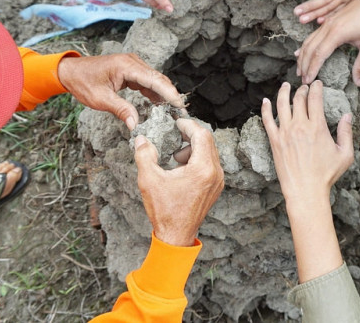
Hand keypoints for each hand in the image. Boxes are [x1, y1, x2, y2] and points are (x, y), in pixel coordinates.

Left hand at [57, 53, 184, 129]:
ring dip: (163, 94)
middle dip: (170, 95)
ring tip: (173, 111)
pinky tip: (160, 105)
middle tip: (181, 112)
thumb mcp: (101, 99)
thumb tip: (136, 125)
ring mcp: (132, 65)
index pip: (154, 80)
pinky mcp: (130, 70)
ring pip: (154, 80)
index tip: (179, 106)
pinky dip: (154, 93)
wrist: (70, 72)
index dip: (169, 93)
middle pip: (158, 79)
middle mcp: (132, 62)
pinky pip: (146, 81)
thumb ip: (121, 110)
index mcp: (126, 66)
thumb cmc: (82, 82)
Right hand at [134, 118, 223, 245]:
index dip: (188, 125)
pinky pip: (210, 163)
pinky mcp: (215, 187)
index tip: (175, 123)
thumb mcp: (148, 179)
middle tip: (174, 134)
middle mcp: (215, 173)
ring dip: (193, 147)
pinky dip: (197, 159)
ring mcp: (218, 181)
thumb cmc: (164, 210)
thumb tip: (141, 138)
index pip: (202, 134)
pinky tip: (181, 168)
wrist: (176, 235)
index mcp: (203, 169)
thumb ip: (144, 154)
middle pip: (208, 141)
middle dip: (190, 135)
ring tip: (175, 157)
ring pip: (210, 152)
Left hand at [261, 82, 352, 207]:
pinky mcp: (274, 141)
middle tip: (304, 86)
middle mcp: (300, 126)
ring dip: (284, 92)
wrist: (305, 190)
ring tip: (286, 86)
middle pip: (299, 99)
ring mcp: (285, 133)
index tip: (317, 83)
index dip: (316, 88)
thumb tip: (348, 116)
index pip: (315, 99)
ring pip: (282, 105)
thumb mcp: (345, 155)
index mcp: (318, 127)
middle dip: (302, 89)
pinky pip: (267, 120)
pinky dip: (265, 108)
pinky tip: (266, 101)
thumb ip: (347, 133)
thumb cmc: (326, 175)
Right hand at [295, 0, 359, 85]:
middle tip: (303, 80)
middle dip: (304, 65)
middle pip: (309, 48)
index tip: (309, 81)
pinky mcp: (328, 21)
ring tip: (300, 70)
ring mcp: (327, 23)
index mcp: (337, 33)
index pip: (319, 54)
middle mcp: (328, 27)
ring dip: (302, 56)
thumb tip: (358, 83)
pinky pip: (312, 35)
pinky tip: (301, 53)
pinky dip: (306, 47)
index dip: (312, 69)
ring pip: (308, 41)